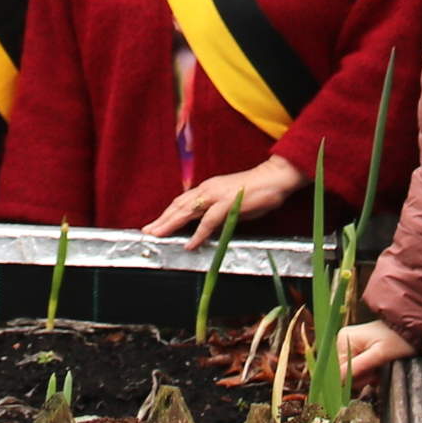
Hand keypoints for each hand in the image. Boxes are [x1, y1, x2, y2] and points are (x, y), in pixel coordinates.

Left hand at [140, 155, 303, 244]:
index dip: (167, 213)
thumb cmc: (256, 191)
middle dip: (162, 220)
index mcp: (207, 188)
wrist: (274, 178)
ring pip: (188, 211)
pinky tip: (190, 244)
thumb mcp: (230, 203)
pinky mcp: (228, 203)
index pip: (182, 202)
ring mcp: (217, 195)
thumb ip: (216, 213)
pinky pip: (209, 221)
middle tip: (147, 232)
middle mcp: (207, 189)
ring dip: (171, 224)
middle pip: (179, 206)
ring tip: (158, 235)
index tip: (154, 224)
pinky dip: (198, 234)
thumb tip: (205, 228)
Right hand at [335, 318, 414, 386]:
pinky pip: (358, 368)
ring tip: (379, 371)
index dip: (355, 380)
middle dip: (362, 377)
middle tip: (377, 374)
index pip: (341, 371)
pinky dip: (368, 373)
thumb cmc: (399, 340)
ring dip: (366, 376)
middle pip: (346, 372)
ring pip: (352, 373)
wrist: (412, 332)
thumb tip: (339, 381)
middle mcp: (344, 341)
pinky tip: (378, 369)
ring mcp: (351, 345)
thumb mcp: (379, 355)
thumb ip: (358, 367)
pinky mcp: (358, 350)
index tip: (372, 378)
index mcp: (344, 339)